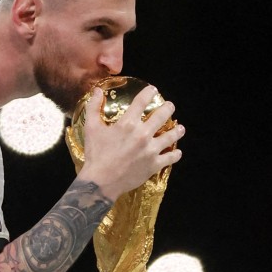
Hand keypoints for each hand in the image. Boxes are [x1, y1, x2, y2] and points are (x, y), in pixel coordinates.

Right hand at [79, 85, 184, 200]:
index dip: (149, 92)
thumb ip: (93, 107)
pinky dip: (175, 154)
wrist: (101, 182)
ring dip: (177, 131)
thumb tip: (97, 90)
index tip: (153, 90)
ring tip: (181, 128)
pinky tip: (177, 152)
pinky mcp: (154, 164)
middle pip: (161, 116)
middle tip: (170, 106)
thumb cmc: (96, 154)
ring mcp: (151, 150)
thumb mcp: (91, 128)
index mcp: (128, 123)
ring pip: (170, 136)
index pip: (142, 101)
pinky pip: (170, 157)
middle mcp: (143, 134)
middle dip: (168, 108)